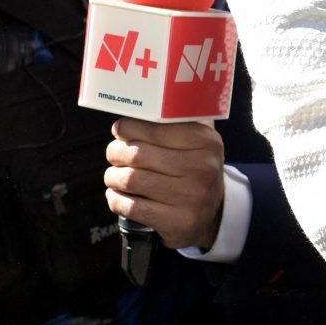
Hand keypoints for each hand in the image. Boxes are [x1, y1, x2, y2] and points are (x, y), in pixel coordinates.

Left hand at [105, 118, 226, 249]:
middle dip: (117, 152)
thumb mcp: (199, 142)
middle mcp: (202, 168)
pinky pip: (130, 206)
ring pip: (130, 180)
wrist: (212, 213)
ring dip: (113, 177)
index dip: (130, 127)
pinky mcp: (176, 221)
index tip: (120, 129)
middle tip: (114, 153)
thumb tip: (141, 103)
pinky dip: (116, 199)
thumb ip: (177, 121)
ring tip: (114, 175)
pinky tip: (118, 195)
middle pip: (138, 154)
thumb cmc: (195, 170)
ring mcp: (190, 197)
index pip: (158, 128)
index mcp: (207, 142)